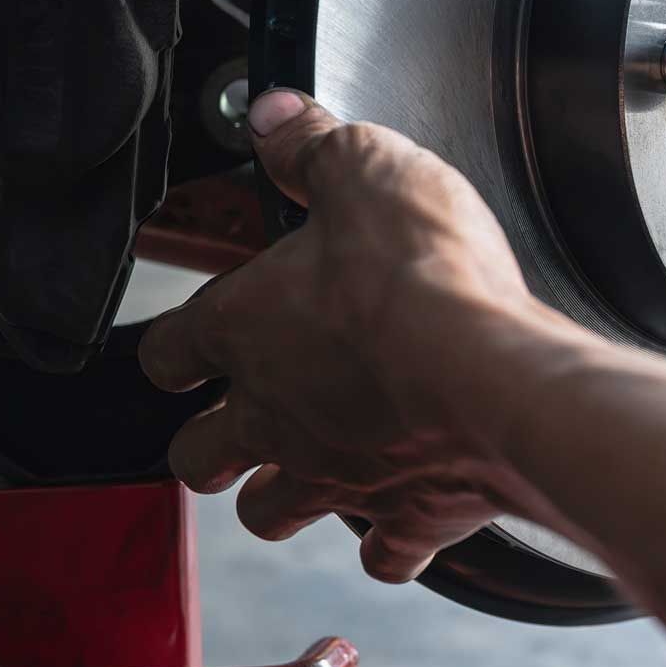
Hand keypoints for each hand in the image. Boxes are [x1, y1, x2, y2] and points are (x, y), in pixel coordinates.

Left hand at [139, 90, 599, 581]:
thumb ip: (311, 144)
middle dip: (210, 440)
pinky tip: (403, 516)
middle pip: (197, 454)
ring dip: (282, 493)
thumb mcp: (365, 167)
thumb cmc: (426, 278)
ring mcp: (335, 471)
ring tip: (307, 469)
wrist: (497, 375)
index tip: (191, 342)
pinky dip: (389, 537)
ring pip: (270, 512)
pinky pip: (382, 551)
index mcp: (247, 329)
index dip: (176, 347)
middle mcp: (275, 412)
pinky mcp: (406, 515)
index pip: (168, 351)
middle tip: (235, 420)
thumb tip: (273, 115)